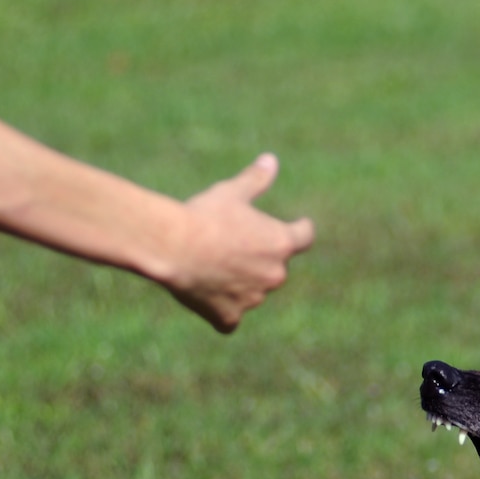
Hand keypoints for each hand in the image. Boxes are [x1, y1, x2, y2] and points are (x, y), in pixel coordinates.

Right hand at [161, 154, 315, 332]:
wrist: (174, 247)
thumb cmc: (204, 216)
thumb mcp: (231, 193)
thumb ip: (255, 180)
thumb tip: (271, 160)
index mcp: (281, 242)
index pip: (305, 236)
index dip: (300, 230)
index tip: (300, 226)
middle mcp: (274, 274)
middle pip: (275, 267)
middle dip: (259, 258)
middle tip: (231, 244)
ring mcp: (253, 299)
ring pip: (252, 292)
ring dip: (240, 283)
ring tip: (210, 266)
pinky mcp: (230, 317)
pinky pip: (231, 318)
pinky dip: (222, 311)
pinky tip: (206, 300)